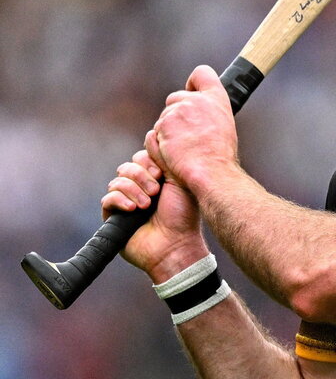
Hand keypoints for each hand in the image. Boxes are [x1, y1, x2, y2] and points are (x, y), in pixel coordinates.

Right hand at [101, 149, 207, 281]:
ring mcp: (125, 202)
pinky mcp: (113, 217)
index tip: (160, 174)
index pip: (141, 158)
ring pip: (117, 181)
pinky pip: (107, 198)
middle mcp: (139, 188)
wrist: (177, 244)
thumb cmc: (184, 215)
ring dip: (134, 190)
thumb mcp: (179, 180)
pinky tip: (134, 209)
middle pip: (127, 167)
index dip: (147, 162)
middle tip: (156, 191)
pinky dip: (120, 200)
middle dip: (141, 176)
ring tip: (147, 204)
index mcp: (155, 178)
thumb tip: (153, 134)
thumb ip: (165, 158)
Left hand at [146, 65, 238, 194]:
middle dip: (176, 114)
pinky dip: (161, 144)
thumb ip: (210, 112)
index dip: (194, 82)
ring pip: (164, 117)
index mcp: (216, 98)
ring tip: (184, 149)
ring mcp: (178, 111)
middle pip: (176, 97)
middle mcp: (196, 100)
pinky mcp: (163, 124)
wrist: (211, 171)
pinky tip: (174, 154)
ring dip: (169, 132)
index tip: (192, 91)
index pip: (202, 73)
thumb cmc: (220, 155)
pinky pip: (155, 133)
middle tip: (187, 135)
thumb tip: (199, 113)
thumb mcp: (224, 125)